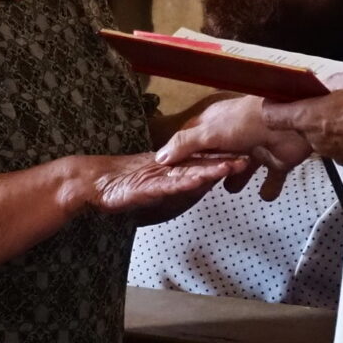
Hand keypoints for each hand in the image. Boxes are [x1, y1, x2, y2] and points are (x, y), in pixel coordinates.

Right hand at [67, 152, 240, 221]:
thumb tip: (201, 184)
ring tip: (233, 166)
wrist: (93, 183)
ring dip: (212, 169)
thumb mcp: (157, 188)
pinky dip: (185, 183)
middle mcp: (169, 169)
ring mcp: (159, 176)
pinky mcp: (148, 186)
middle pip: (202, 163)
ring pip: (191, 172)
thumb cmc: (123, 187)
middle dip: (225, 161)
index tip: (246, 155)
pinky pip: (170, 185)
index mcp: (173, 168)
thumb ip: (178, 185)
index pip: (203, 162)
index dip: (223, 158)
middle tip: (249, 156)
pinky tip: (199, 181)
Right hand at [154, 96, 311, 196]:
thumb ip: (185, 145)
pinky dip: (270, 188)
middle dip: (212, 170)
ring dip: (239, 180)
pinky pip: (272, 180)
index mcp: (217, 125)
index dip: (185, 156)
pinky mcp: (276, 163)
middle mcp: (235, 136)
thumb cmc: (245, 122)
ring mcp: (256, 149)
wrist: (290, 125)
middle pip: (218, 157)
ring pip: (243, 169)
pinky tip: (265, 195)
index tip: (175, 173)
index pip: (195, 141)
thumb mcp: (209, 132)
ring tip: (232, 189)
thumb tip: (160, 158)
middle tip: (201, 186)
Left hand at [259, 69, 342, 170]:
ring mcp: (331, 153)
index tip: (279, 98)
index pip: (272, 116)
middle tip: (326, 100)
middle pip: (298, 126)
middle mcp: (315, 138)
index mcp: (309, 116)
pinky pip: (338, 146)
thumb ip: (329, 83)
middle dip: (308, 114)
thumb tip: (322, 85)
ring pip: (319, 137)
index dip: (273, 106)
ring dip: (328, 126)